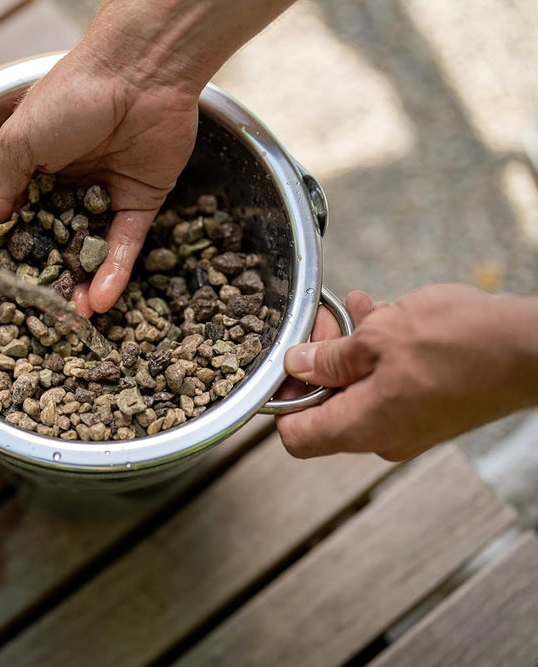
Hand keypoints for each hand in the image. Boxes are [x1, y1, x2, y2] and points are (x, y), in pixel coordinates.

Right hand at [0, 0, 298, 314]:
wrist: (140, 73)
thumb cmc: (71, 96)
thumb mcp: (18, 142)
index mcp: (34, 167)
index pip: (17, 220)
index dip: (11, 252)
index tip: (2, 285)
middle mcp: (68, 184)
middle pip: (56, 243)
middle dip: (49, 279)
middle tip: (41, 313)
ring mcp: (105, 195)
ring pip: (90, 250)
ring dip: (82, 284)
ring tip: (74, 316)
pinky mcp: (140, 202)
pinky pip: (125, 245)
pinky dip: (115, 273)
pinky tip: (101, 299)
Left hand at [276, 285, 537, 460]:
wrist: (535, 348)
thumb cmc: (462, 343)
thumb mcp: (380, 337)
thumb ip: (331, 357)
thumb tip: (297, 365)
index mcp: (362, 428)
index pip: (296, 437)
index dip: (281, 399)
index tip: (285, 363)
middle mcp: (383, 437)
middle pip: (326, 407)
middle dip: (318, 360)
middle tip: (322, 320)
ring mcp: (409, 425)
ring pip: (359, 387)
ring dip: (352, 348)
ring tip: (357, 309)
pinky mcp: (431, 409)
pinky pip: (390, 383)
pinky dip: (380, 351)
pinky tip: (384, 313)